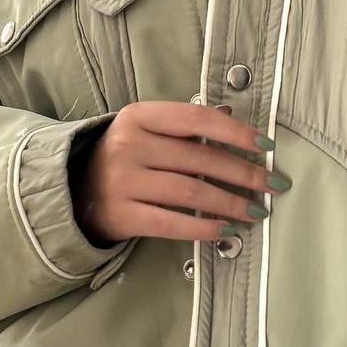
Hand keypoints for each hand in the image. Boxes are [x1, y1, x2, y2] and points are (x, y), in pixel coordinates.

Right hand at [70, 101, 290, 244]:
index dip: (235, 132)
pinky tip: (226, 230)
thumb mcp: (147, 129)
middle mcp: (129, 145)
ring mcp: (123, 181)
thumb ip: (184, 124)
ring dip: (230, 202)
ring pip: (190, 192)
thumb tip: (233, 117)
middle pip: (199, 158)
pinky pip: (171, 223)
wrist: (72, 189)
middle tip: (273, 185)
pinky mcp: (121, 215)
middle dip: (243, 173)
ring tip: (257, 211)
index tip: (266, 146)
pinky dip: (203, 228)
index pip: (196, 118)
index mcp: (139, 116)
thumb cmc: (123, 155)